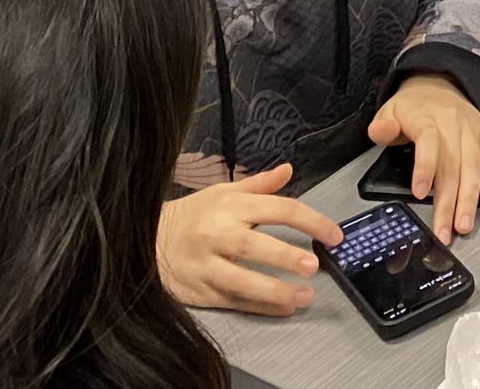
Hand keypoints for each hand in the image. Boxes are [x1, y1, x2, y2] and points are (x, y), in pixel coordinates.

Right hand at [157, 164, 342, 316]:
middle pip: (254, 246)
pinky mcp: (199, 290)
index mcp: (231, 206)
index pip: (278, 210)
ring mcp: (207, 265)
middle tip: (313, 266)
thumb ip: (258, 184)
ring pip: (241, 280)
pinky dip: (259, 306)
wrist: (145, 241)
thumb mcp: (222, 192)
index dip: (310, 221)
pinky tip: (283, 309)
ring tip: (303, 296)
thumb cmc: (191, 215)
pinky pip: (233, 300)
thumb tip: (288, 170)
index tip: (334, 235)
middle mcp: (219, 234)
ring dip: (274, 291)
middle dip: (284, 256)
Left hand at [365, 74, 479, 240]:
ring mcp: (470, 130)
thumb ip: (382, 126)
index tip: (421, 192)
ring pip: (474, 166)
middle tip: (444, 229)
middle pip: (453, 165)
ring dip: (470, 197)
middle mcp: (452, 124)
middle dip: (449, 201)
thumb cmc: (413, 107)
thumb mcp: (389, 111)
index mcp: (427, 119)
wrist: (437, 84)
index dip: (425, 168)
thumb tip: (378, 131)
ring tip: (465, 223)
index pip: (429, 142)